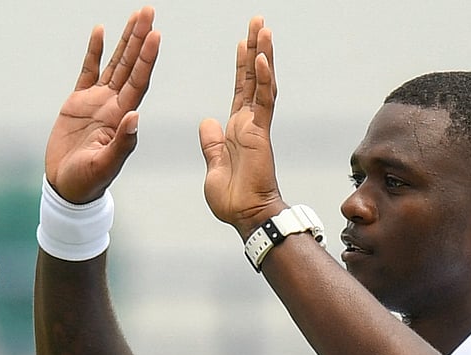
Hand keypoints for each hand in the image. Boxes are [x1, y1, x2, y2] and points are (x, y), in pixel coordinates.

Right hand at [44, 6, 159, 203]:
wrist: (67, 188)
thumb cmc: (87, 183)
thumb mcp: (104, 166)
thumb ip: (121, 143)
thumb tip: (135, 117)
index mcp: (122, 118)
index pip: (139, 82)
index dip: (147, 59)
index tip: (155, 35)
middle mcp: (114, 105)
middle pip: (131, 65)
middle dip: (140, 38)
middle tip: (148, 12)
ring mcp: (97, 102)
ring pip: (115, 63)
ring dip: (125, 40)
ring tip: (136, 16)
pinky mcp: (78, 103)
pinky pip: (88, 71)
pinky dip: (95, 51)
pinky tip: (100, 31)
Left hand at [199, 17, 287, 237]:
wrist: (246, 216)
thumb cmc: (232, 199)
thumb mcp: (212, 166)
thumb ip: (211, 144)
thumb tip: (207, 123)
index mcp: (236, 130)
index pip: (241, 91)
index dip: (242, 67)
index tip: (244, 44)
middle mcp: (249, 124)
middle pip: (252, 79)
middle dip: (255, 49)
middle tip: (258, 22)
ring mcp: (256, 127)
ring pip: (261, 83)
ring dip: (262, 55)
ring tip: (263, 28)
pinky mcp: (260, 134)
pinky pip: (262, 102)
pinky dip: (262, 80)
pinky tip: (261, 59)